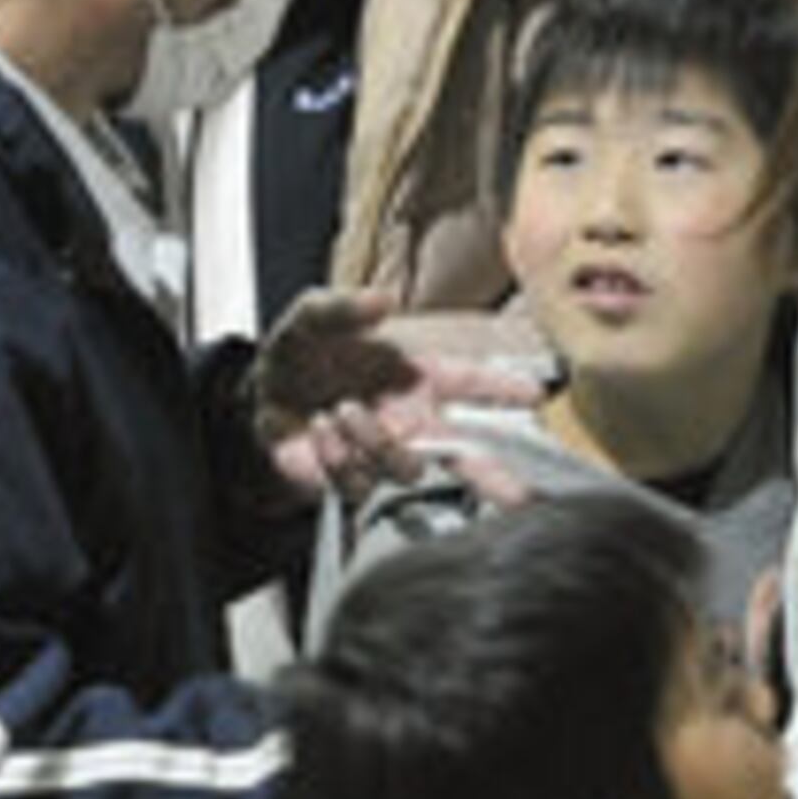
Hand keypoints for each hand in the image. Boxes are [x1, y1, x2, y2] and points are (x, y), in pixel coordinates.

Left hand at [251, 289, 546, 503]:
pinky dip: (337, 454)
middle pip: (466, 455)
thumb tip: (383, 300)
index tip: (537, 394)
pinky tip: (320, 430)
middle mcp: (411, 420)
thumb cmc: (301, 354)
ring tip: (341, 410)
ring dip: (375, 440)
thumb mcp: (312, 318)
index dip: (504, 388)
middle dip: (496, 479)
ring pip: (407, 470)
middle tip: (523, 498)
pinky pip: (360, 482)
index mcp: (416, 377)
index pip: (470, 382)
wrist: (259, 396)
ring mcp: (385, 453)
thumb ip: (345, 308)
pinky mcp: (354, 480)